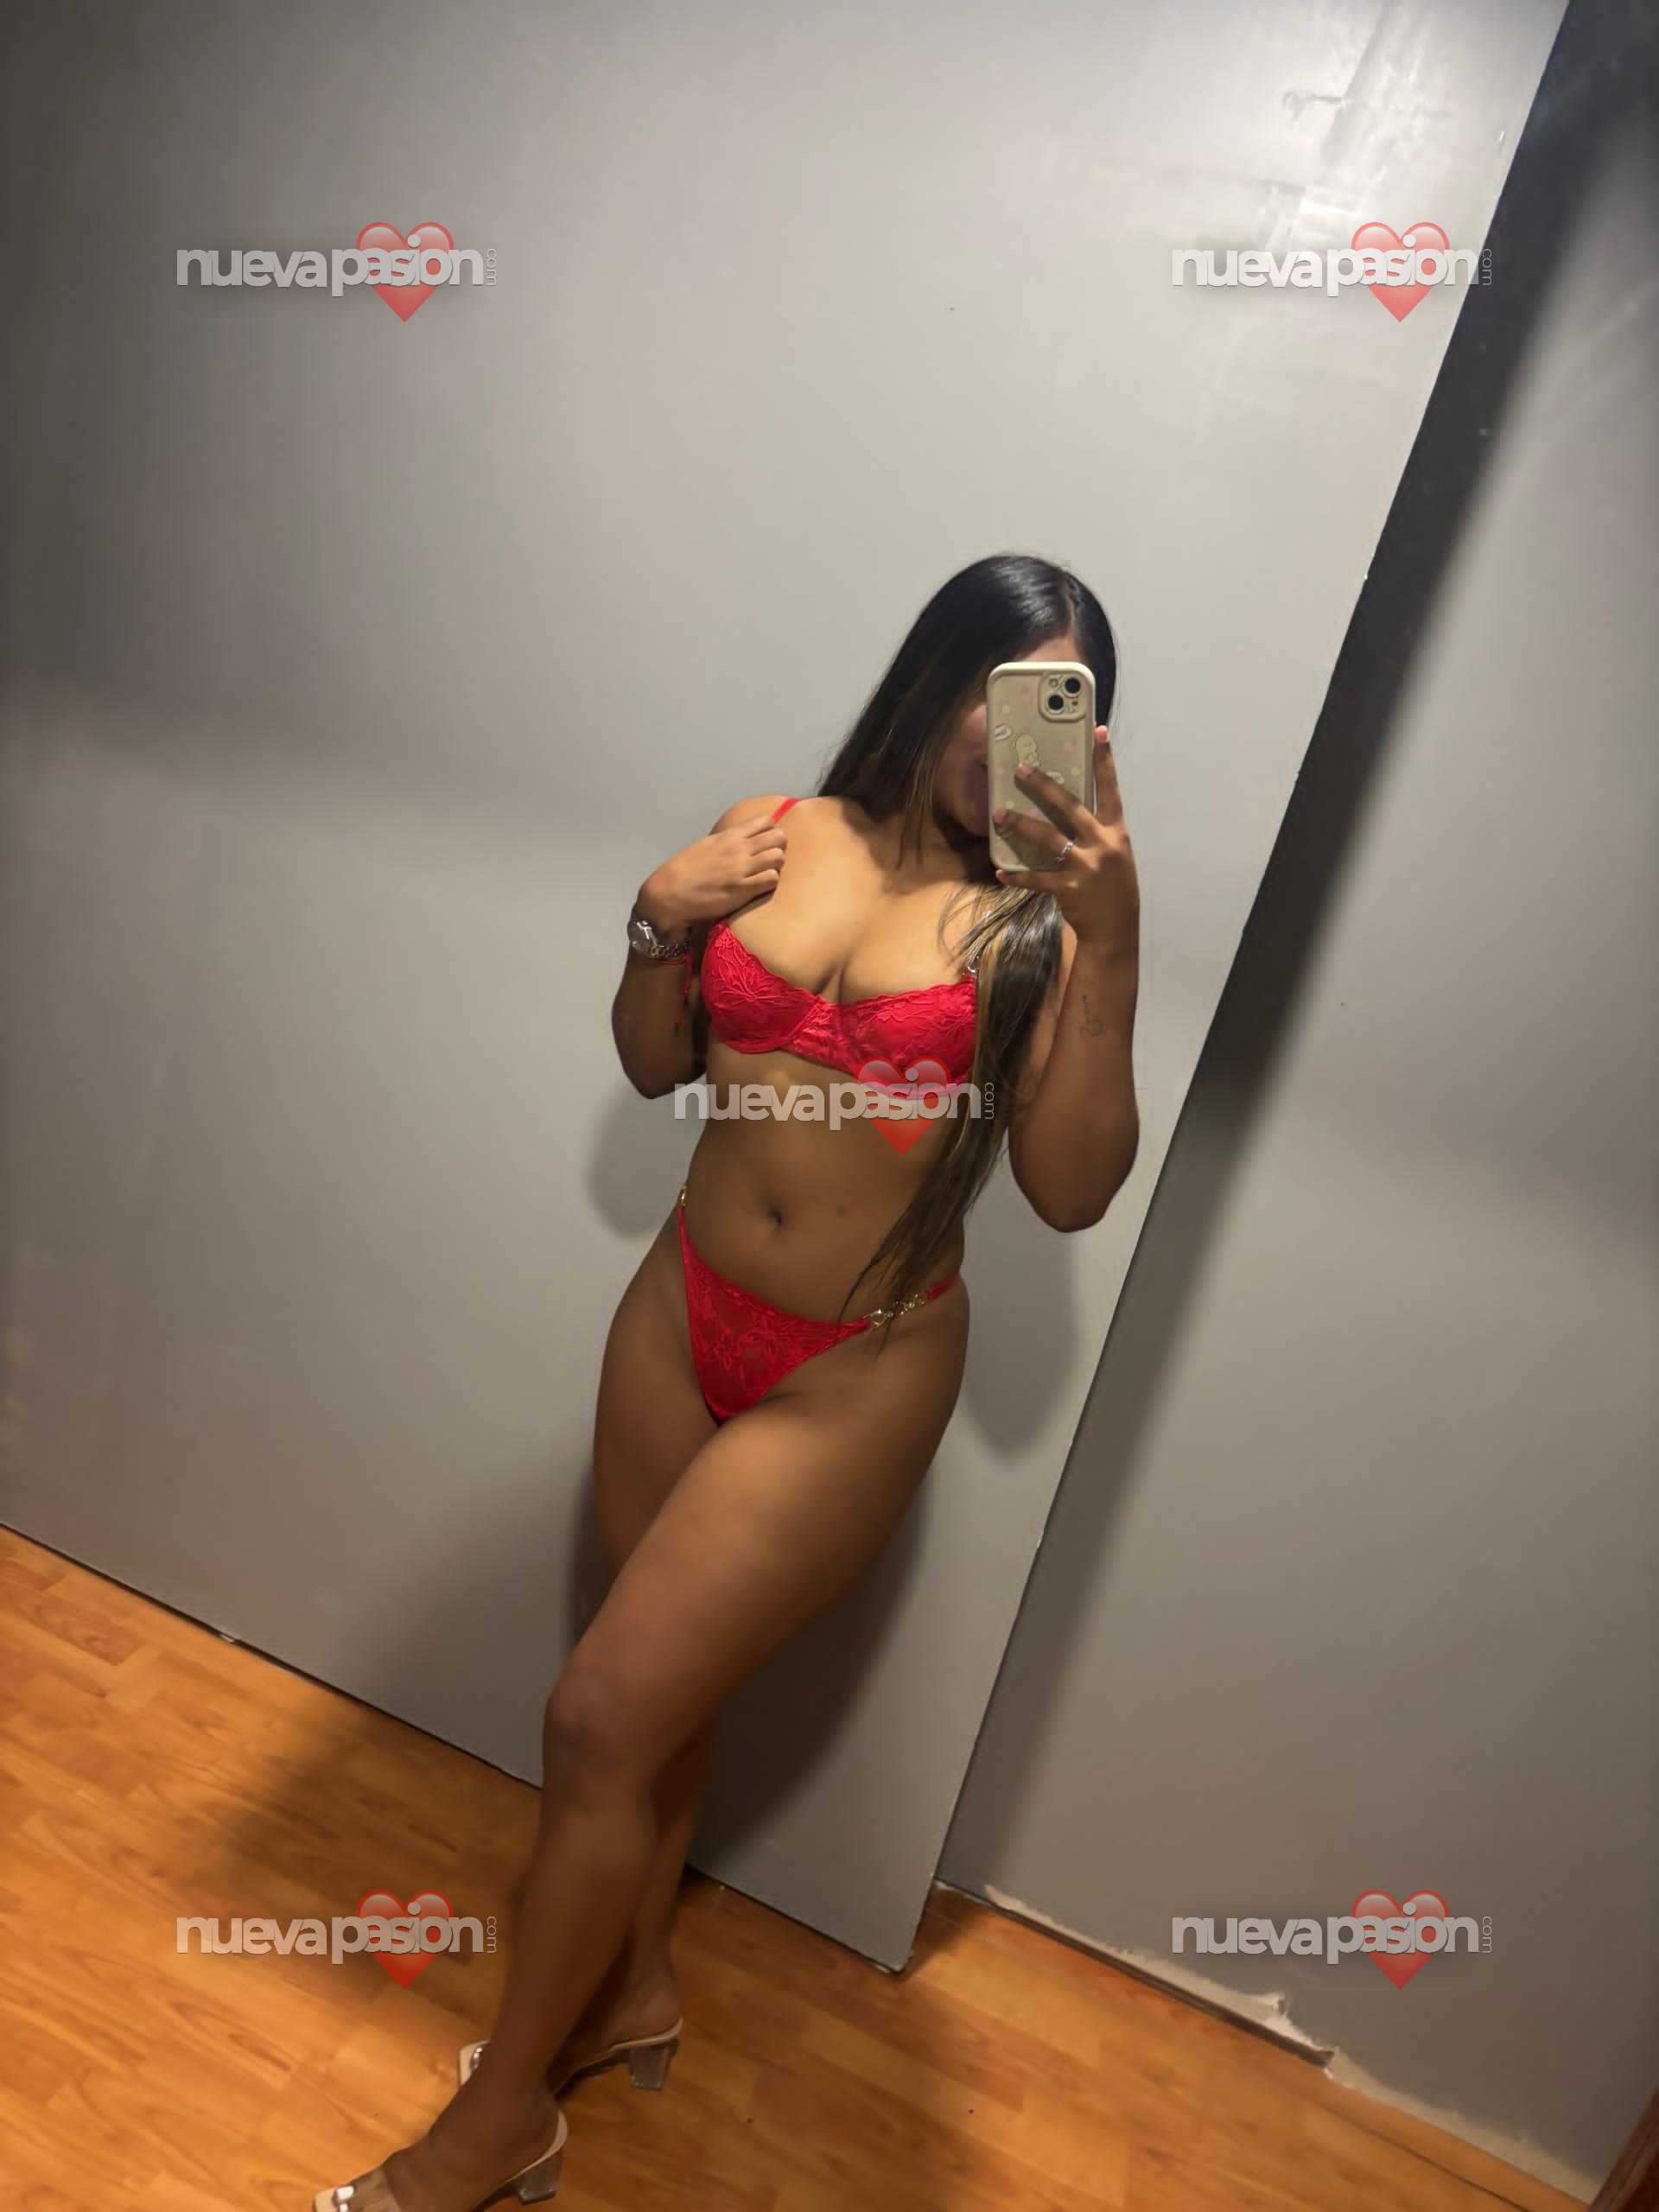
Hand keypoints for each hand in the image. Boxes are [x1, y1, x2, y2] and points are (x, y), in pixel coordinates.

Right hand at [637, 812, 788, 934]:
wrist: (670, 892)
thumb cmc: (685, 870)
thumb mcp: (707, 846)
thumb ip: (727, 842)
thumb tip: (742, 841)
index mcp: (729, 836)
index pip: (765, 821)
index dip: (771, 831)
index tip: (765, 842)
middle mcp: (738, 848)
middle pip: (778, 837)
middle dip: (778, 847)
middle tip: (769, 859)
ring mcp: (742, 869)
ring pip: (778, 857)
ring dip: (776, 866)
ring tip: (766, 873)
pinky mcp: (743, 890)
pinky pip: (771, 879)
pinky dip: (770, 882)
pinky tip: (760, 887)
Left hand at [993, 725, 1138, 950]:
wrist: (1116, 930)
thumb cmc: (1113, 889)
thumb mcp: (1114, 855)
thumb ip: (1097, 833)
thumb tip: (1070, 810)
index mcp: (1115, 833)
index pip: (1110, 790)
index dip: (1105, 761)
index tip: (1099, 732)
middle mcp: (1102, 844)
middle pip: (1070, 806)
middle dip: (1044, 786)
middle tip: (1021, 769)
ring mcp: (1085, 866)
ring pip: (1048, 837)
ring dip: (1021, 824)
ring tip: (999, 814)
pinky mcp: (1068, 887)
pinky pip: (1036, 877)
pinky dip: (1017, 876)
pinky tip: (1000, 871)